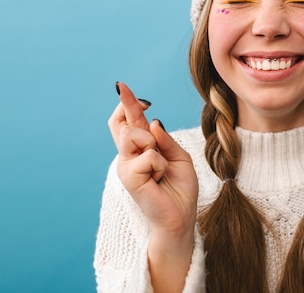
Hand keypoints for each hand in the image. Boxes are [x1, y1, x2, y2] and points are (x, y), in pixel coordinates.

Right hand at [108, 82, 198, 237]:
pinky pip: (148, 156)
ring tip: (160, 167)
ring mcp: (126, 166)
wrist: (181, 215)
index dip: (125, 103)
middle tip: (154, 134)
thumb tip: (153, 121)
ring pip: (132, 136)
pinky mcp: (128, 178)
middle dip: (135, 116)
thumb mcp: (179, 156)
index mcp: (140, 148)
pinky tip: (159, 179)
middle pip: (122, 123)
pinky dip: (161, 165)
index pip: (125, 120)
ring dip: (153, 146)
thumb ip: (165, 139)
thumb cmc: (179, 188)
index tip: (124, 87)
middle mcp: (128, 155)